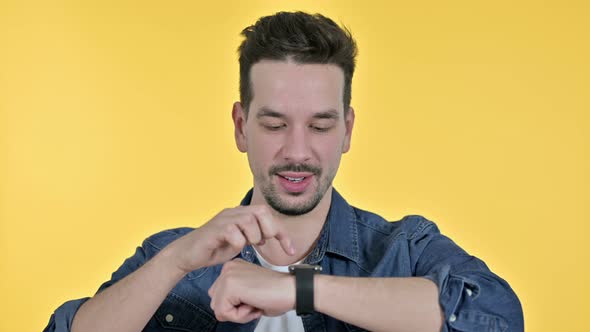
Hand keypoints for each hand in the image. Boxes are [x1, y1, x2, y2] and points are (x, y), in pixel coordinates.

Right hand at [164, 205, 294, 273]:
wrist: (187, 255)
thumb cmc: (213, 248)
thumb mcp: (239, 242)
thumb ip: (253, 236)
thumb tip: (268, 237)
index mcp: (241, 214)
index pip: (268, 216)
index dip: (282, 233)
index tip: (291, 250)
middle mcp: (233, 213)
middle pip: (261, 212)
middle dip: (267, 230)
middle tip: (260, 244)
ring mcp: (223, 219)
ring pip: (249, 221)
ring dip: (253, 237)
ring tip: (246, 245)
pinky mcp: (214, 229)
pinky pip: (233, 232)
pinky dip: (238, 243)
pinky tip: (232, 247)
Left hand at [208, 259, 294, 322]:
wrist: (291, 290)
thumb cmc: (276, 293)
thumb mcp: (248, 291)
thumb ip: (233, 296)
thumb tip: (221, 309)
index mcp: (232, 268)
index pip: (219, 296)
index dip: (236, 305)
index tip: (254, 298)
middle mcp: (227, 268)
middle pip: (215, 302)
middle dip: (233, 309)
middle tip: (254, 302)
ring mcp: (228, 275)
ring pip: (218, 308)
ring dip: (237, 313)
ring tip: (254, 303)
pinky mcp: (230, 286)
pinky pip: (223, 312)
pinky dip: (239, 316)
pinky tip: (253, 305)